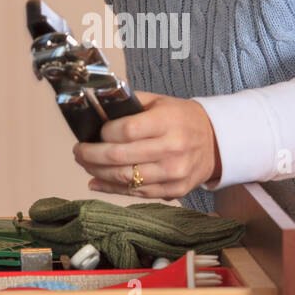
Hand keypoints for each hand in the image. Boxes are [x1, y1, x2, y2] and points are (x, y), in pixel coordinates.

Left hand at [72, 90, 221, 200]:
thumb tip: (96, 111)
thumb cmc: (182, 119)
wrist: (216, 141)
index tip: (96, 132)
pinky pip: (136, 193)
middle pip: (119, 157)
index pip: (125, 130)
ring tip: (85, 164)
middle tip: (78, 151)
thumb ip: (130, 104)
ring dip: (97, 172)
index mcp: (167, 122)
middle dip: (91, 155)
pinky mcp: (174, 190)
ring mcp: (174, 173)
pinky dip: (112, 189)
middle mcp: (172, 149)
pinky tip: (97, 181)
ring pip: (124, 178)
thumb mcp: (160, 101)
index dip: (104, 133)